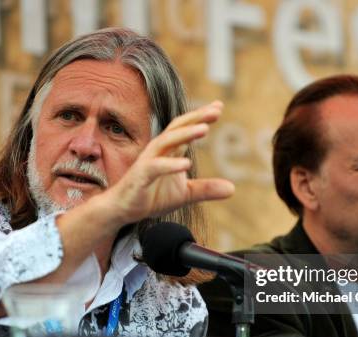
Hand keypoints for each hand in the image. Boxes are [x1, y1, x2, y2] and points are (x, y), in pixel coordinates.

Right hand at [101, 101, 234, 226]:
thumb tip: (232, 189)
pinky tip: (186, 164)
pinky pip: (155, 167)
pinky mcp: (140, 176)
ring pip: (167, 142)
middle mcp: (159, 151)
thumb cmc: (151, 196)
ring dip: (186, 134)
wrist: (124, 209)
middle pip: (178, 128)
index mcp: (169, 151)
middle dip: (197, 118)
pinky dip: (170, 165)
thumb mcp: (185, 194)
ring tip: (205, 129)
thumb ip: (206, 189)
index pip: (186, 128)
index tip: (219, 106)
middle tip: (216, 110)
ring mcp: (148, 162)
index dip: (201, 116)